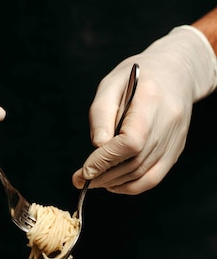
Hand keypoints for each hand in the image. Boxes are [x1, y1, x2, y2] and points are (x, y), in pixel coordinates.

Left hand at [72, 26, 216, 193]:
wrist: (175, 72)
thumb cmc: (138, 77)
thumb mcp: (111, 84)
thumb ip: (101, 115)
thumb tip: (98, 147)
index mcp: (151, 99)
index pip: (131, 141)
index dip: (106, 160)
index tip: (85, 170)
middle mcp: (168, 122)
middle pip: (135, 161)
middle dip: (104, 175)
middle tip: (82, 180)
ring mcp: (175, 139)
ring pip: (144, 174)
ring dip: (115, 183)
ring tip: (94, 181)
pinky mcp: (176, 150)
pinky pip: (154, 178)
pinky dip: (132, 187)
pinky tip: (114, 184)